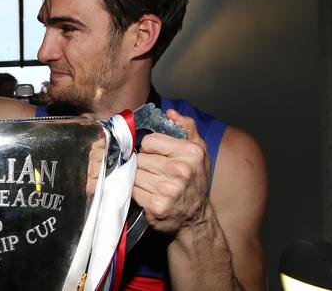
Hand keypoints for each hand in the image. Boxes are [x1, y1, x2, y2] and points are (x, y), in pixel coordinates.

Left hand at [133, 109, 210, 234]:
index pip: (149, 141)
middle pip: (140, 158)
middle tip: (153, 173)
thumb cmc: (195, 181)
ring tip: (151, 184)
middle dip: (142, 165)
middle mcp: (181, 171)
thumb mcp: (198, 151)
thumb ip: (187, 127)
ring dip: (138, 179)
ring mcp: (169, 190)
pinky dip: (136, 193)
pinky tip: (148, 195)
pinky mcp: (157, 206)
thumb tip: (170, 112)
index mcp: (191, 153)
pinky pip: (133, 191)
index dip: (149, 148)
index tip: (156, 156)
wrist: (196, 219)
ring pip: (134, 174)